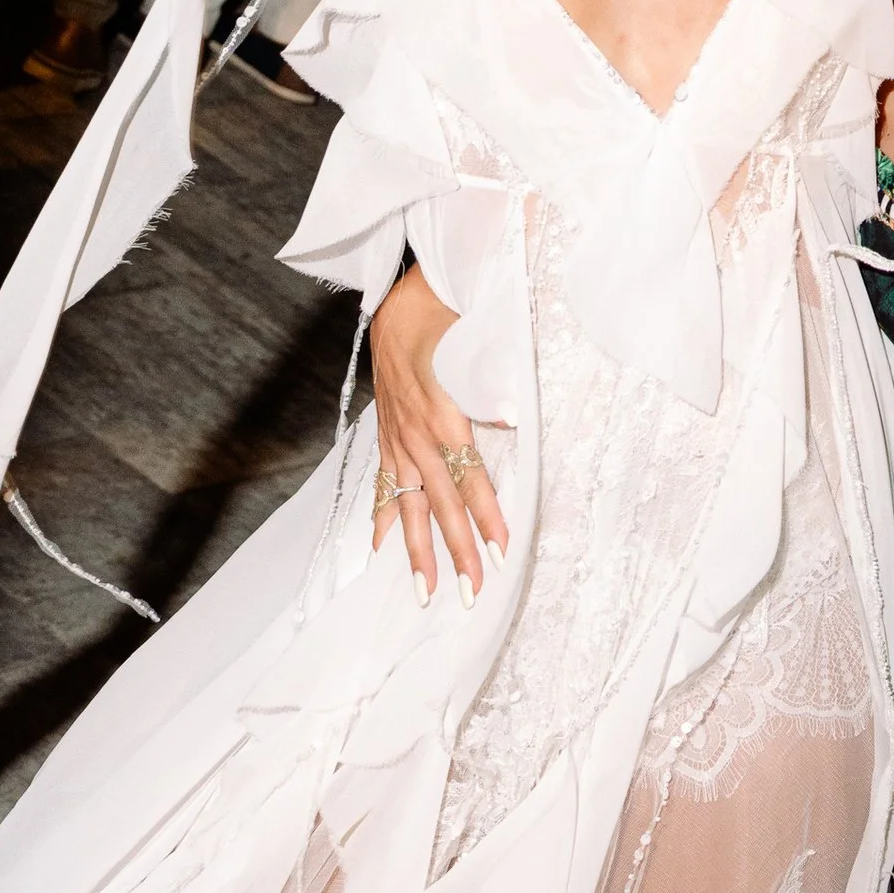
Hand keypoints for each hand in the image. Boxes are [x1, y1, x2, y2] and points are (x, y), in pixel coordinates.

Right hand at [368, 260, 508, 603]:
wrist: (398, 299)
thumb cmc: (444, 316)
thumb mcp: (477, 338)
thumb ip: (494, 378)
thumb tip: (515, 418)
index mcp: (442, 415)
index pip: (470, 477)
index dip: (486, 514)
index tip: (501, 549)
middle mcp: (417, 435)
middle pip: (439, 503)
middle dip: (456, 550)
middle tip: (470, 593)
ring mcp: (398, 439)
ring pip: (408, 504)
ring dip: (417, 550)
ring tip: (425, 591)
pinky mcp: (387, 435)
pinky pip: (384, 484)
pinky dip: (382, 516)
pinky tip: (378, 550)